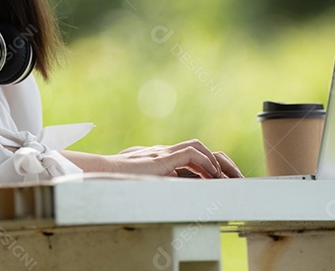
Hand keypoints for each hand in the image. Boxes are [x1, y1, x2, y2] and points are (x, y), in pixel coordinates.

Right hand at [109, 140, 242, 177]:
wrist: (102, 172)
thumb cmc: (116, 178)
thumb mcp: (139, 181)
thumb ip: (153, 181)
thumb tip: (165, 188)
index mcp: (158, 157)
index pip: (189, 154)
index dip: (206, 164)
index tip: (218, 178)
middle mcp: (163, 151)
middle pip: (197, 147)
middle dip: (217, 160)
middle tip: (232, 176)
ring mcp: (162, 152)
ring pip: (197, 147)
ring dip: (214, 160)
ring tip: (224, 176)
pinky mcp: (162, 157)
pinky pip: (190, 154)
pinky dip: (204, 162)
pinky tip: (210, 173)